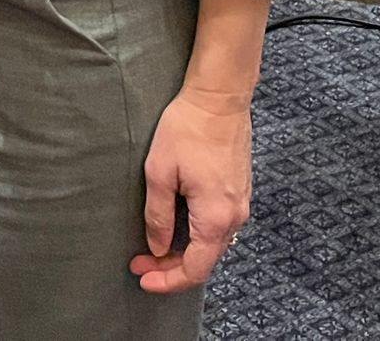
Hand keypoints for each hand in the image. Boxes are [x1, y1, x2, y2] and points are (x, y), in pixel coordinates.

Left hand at [131, 84, 252, 292]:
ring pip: (211, 244)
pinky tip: (174, 228)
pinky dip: (195, 235)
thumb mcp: (159, 172)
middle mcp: (235, 217)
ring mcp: (240, 205)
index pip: (195, 268)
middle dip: (171, 267)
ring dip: (183, 251)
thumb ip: (159, 215)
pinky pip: (217, 226)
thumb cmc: (187, 130)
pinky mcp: (238, 192)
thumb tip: (158, 247)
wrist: (219, 100)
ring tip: (151, 248)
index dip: (168, 280)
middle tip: (139, 263)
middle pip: (205, 259)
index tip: (143, 279)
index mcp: (216, 218)